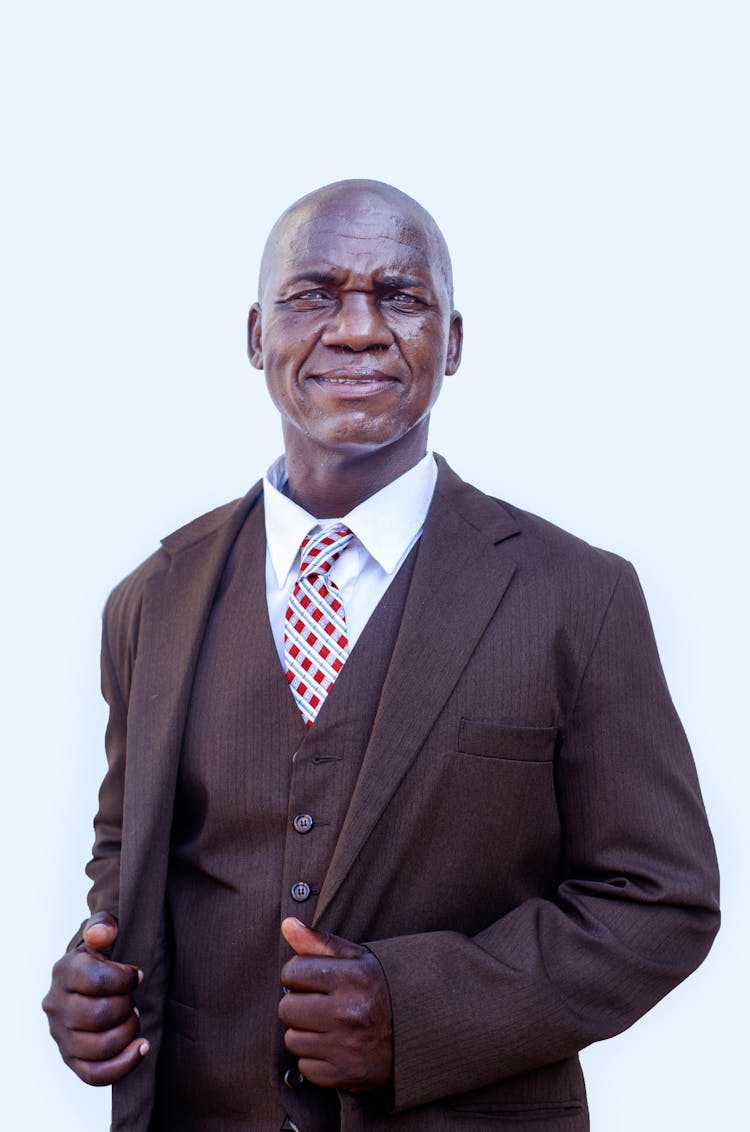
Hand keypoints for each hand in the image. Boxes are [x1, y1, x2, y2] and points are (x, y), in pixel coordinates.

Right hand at [42, 911, 148, 1084]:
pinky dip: (123, 1065)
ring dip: (128, 1032)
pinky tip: (141, 1047)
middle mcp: (56, 1006)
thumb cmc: (105, 956)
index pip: (95, 980)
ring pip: (99, 1047)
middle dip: (127, 1006)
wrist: (94, 980)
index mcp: (64, 972)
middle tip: (133, 998)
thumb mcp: (105, 932)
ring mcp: (62, 1036)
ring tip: (134, 1018)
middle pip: (99, 1016)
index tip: (136, 975)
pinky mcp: (72, 1060)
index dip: (125, 979)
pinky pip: (95, 1074)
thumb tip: (102, 934)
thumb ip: (104, 926)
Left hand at [279, 917, 392, 1091]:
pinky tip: (335, 1048)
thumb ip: (320, 942)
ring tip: (329, 1027)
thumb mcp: (359, 959)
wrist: (421, 1032)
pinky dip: (316, 1060)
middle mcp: (350, 1012)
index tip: (312, 980)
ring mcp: (347, 1046)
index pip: (293, 972)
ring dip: (306, 1034)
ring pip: (292, 1040)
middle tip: (320, 1005)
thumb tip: (287, 924)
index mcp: (353, 977)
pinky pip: (305, 1067)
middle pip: (287, 1008)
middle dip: (299, 1005)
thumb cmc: (382, 990)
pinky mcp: (346, 1075)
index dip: (298, 975)